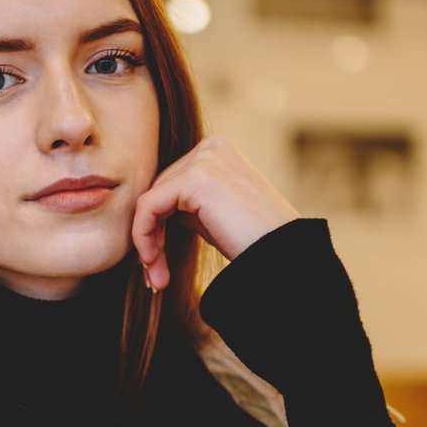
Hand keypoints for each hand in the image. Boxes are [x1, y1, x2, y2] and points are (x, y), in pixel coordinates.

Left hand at [132, 136, 300, 291]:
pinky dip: (143, 236)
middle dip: (151, 236)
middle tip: (153, 276)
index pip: (170, 185)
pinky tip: (154, 263)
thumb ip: (186, 206)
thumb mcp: (214, 215)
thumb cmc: (252, 241)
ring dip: (146, 243)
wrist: (282, 255)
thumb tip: (150, 214)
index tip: (156, 263)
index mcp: (217, 151)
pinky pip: (148, 207)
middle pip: (157, 191)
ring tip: (155, 278)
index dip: (157, 225)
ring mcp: (204, 160)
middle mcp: (210, 148)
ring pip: (149, 201)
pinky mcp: (195, 179)